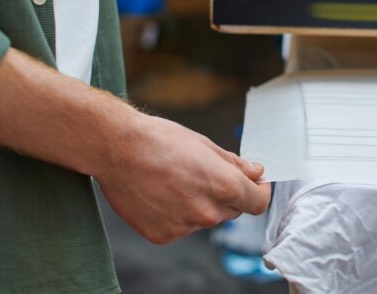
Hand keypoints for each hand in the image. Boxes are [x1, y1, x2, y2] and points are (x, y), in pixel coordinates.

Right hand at [96, 113, 270, 244]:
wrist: (117, 149)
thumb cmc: (160, 141)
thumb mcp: (205, 145)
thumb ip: (234, 164)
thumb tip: (255, 172)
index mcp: (224, 187)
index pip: (258, 203)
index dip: (259, 192)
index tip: (255, 184)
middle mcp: (207, 212)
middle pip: (232, 211)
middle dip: (227, 195)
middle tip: (204, 175)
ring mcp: (185, 227)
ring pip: (205, 219)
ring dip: (199, 205)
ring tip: (176, 181)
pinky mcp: (163, 236)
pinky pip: (181, 227)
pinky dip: (177, 214)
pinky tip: (160, 194)